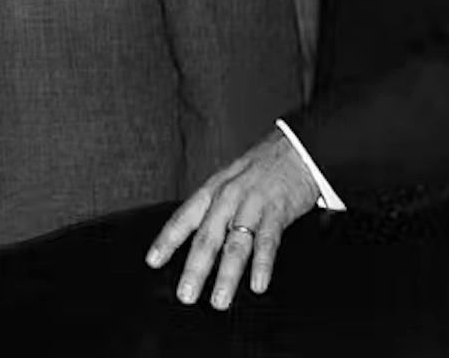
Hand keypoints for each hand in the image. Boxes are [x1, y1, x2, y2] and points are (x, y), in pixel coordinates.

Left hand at [144, 128, 319, 308]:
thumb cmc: (260, 170)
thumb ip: (215, 210)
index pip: (183, 218)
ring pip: (235, 244)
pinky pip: (268, 241)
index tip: (153, 261)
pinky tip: (258, 284)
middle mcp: (227, 198)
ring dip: (226, 275)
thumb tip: (199, 241)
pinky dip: (262, 264)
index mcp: (212, 191)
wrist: (295, 149)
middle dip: (195, 268)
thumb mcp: (229, 183)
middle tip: (186, 295)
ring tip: (219, 300)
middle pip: (207, 237)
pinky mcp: (278, 211)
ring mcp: (252, 205)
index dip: (167, 240)